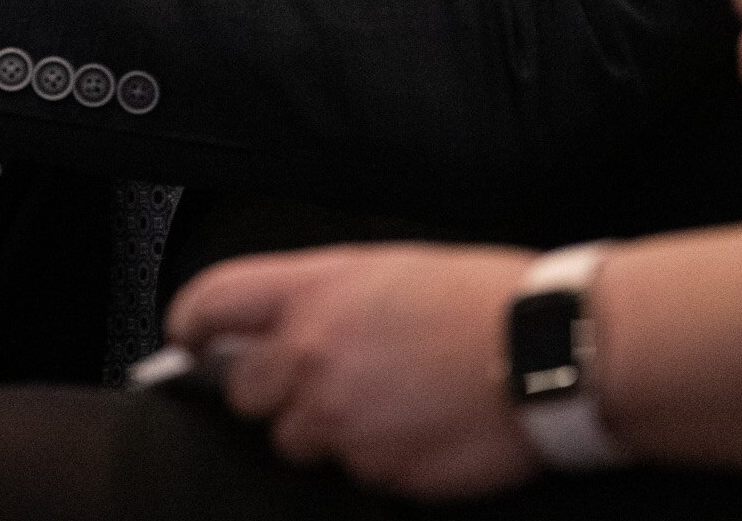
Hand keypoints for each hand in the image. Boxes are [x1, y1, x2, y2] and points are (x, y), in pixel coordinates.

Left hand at [166, 246, 540, 500]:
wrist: (552, 354)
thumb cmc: (485, 301)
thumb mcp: (391, 269)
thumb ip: (324, 298)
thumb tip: (286, 322)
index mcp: (315, 292)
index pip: (211, 304)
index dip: (190, 324)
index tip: (189, 340)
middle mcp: (313, 355)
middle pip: (242, 390)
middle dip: (270, 390)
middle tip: (320, 379)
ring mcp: (341, 420)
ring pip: (292, 440)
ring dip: (323, 428)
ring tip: (385, 402)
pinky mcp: (376, 470)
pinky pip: (351, 471)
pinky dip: (374, 455)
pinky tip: (416, 427)